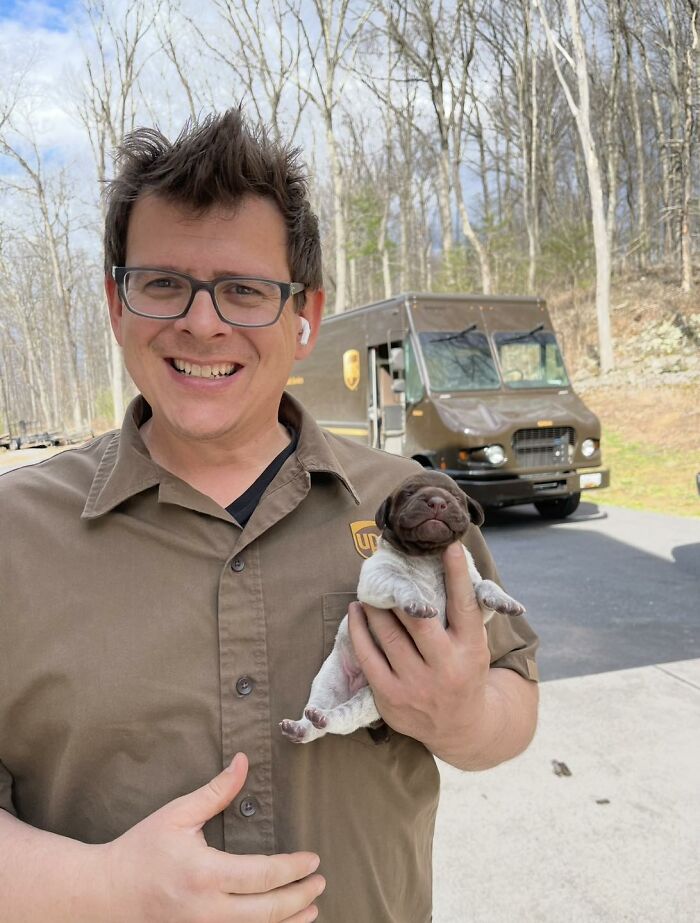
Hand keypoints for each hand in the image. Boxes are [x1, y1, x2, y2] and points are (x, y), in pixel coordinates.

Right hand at [99, 753, 324, 921]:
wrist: (105, 893)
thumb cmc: (142, 849)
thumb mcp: (178, 814)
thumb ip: (216, 791)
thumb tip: (243, 761)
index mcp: (204, 873)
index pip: (261, 876)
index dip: (292, 869)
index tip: (312, 860)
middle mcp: (206, 909)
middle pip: (266, 912)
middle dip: (299, 898)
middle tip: (320, 882)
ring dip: (289, 922)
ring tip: (311, 909)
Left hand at [348, 542, 490, 762]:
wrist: (461, 728)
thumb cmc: (466, 670)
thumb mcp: (476, 644)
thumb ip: (464, 613)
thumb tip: (451, 563)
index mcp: (471, 649)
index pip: (464, 605)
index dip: (456, 574)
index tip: (448, 545)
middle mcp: (446, 667)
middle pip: (418, 621)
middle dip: (400, 593)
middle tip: (386, 572)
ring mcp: (417, 685)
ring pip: (387, 636)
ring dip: (373, 609)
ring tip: (366, 591)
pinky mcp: (391, 698)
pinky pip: (367, 658)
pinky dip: (358, 632)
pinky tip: (355, 614)